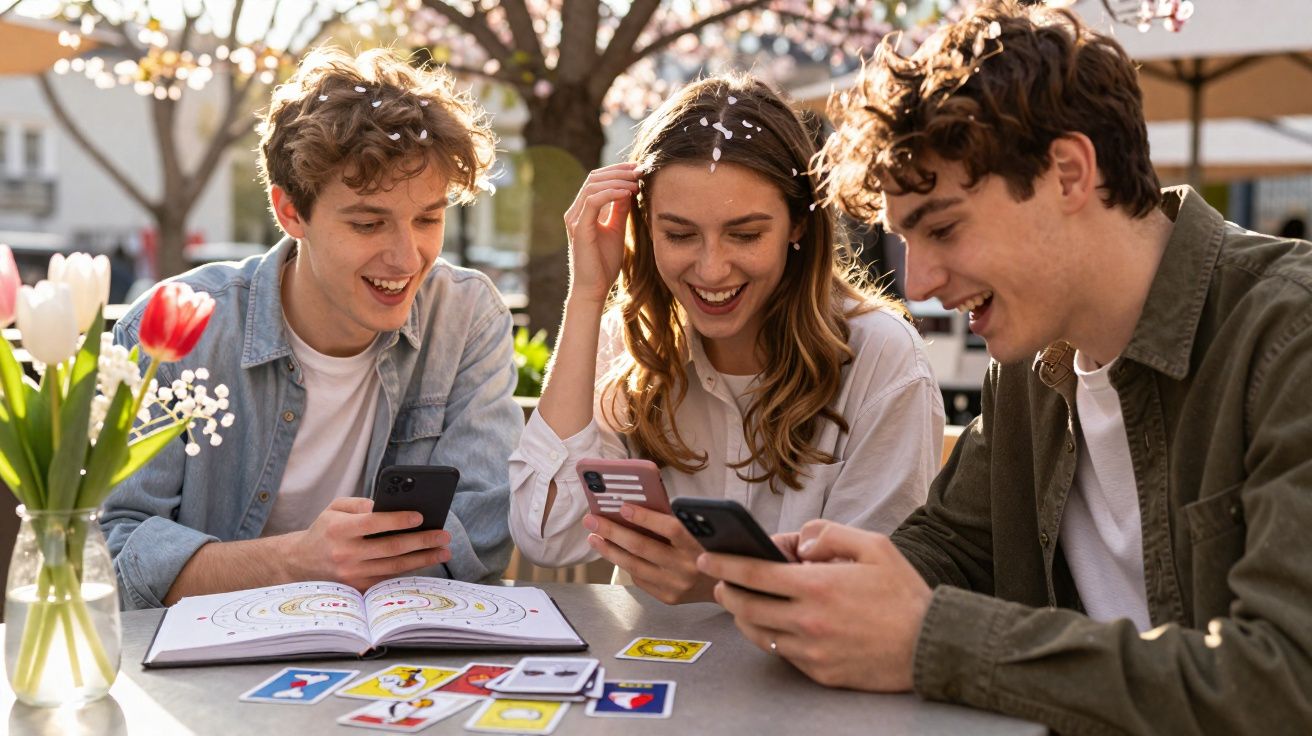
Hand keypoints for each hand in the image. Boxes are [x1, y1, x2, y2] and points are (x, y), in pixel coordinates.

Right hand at [284, 497, 452, 590]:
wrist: (300, 563)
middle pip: (390, 548)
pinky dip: (409, 570)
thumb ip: (360, 503)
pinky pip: (389, 578)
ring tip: (443, 551)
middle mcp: (345, 554)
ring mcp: (352, 574)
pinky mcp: (358, 588)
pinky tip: (426, 561)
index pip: (372, 523)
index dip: (398, 520)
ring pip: (394, 566)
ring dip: (423, 559)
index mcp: (338, 530)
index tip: (420, 516)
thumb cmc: (324, 530)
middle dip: (421, 541)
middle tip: (444, 535)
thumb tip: (389, 506)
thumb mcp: (334, 508)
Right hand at [563, 163, 639, 304]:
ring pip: (593, 185)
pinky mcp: (579, 229)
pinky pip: (593, 201)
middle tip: (640, 170)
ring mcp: (575, 219)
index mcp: (583, 211)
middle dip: (619, 171)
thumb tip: (629, 189)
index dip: (617, 171)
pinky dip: (611, 193)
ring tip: (637, 182)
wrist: (594, 288)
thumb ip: (619, 209)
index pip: (597, 180)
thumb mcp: (616, 229)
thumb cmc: (604, 263)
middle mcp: (575, 212)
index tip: (639, 169)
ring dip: (617, 180)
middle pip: (594, 178)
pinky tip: (628, 193)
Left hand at [583, 503, 716, 603]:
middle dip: (612, 531)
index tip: (623, 506)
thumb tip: (636, 507)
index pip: (669, 528)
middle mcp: (687, 566)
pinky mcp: (669, 598)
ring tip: (594, 537)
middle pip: (642, 547)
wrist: (730, 586)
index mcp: (699, 544)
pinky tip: (614, 553)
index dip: (645, 517)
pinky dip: (626, 564)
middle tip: (592, 519)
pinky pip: (640, 579)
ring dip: (610, 550)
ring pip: (634, 565)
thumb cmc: (711, 548)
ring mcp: (676, 585)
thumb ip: (676, 520)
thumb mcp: (702, 530)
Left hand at [697, 519, 931, 691]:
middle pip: (746, 606)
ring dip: (743, 616)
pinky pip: (782, 654)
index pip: (754, 572)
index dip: (725, 563)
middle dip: (727, 590)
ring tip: (742, 601)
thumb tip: (797, 544)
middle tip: (721, 580)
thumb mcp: (874, 547)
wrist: (932, 647)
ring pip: (758, 633)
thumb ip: (829, 535)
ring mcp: (812, 651)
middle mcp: (808, 621)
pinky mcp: (819, 673)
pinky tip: (773, 624)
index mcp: (818, 585)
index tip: (707, 557)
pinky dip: (770, 636)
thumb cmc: (903, 595)